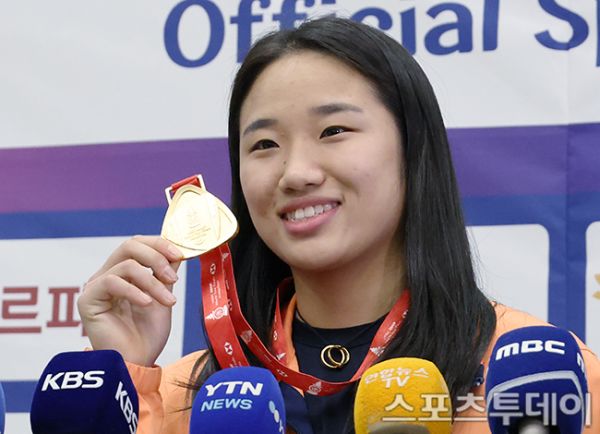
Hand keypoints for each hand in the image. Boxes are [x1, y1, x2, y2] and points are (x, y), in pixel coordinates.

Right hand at [77, 235, 183, 365]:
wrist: (137, 363)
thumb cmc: (148, 335)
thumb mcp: (163, 296)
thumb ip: (165, 274)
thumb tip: (177, 251)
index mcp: (123, 273)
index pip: (137, 244)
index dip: (159, 244)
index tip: (180, 255)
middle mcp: (107, 276)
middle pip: (129, 245)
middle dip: (156, 256)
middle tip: (172, 277)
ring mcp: (95, 287)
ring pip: (126, 265)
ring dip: (152, 282)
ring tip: (168, 301)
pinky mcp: (87, 300)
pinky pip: (112, 282)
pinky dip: (134, 291)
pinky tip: (147, 304)